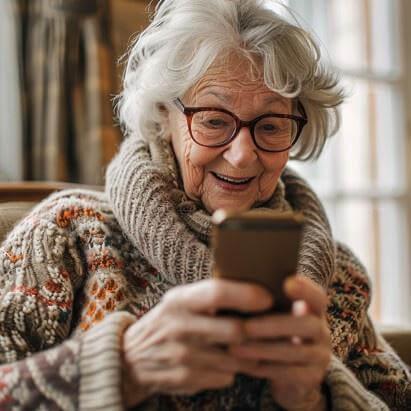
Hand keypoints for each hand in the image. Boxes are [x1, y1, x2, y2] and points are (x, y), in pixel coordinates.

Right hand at [121, 279, 272, 406]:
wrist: (131, 359)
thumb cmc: (167, 322)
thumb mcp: (179, 301)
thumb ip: (208, 296)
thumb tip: (254, 289)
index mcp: (179, 300)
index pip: (216, 293)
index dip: (247, 294)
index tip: (268, 298)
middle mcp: (179, 326)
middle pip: (235, 330)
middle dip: (256, 330)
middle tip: (269, 327)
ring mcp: (182, 355)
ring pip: (235, 357)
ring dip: (248, 353)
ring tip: (248, 345)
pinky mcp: (185, 379)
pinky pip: (226, 376)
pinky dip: (231, 370)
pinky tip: (223, 362)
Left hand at [229, 276, 330, 410]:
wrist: (288, 374)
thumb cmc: (272, 332)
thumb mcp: (275, 314)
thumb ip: (265, 301)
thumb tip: (235, 284)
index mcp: (312, 309)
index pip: (318, 296)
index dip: (306, 289)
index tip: (287, 283)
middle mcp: (322, 331)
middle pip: (307, 325)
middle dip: (274, 325)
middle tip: (246, 327)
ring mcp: (320, 356)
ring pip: (296, 351)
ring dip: (263, 349)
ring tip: (235, 348)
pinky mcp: (312, 378)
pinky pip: (291, 374)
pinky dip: (266, 368)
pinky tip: (245, 365)